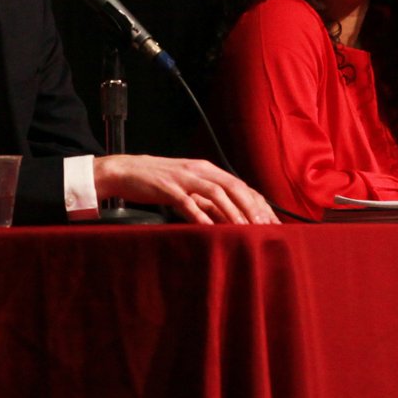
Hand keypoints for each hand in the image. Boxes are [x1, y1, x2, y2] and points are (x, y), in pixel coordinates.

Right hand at [93, 154, 279, 224]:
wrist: (126, 171)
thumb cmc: (158, 182)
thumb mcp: (188, 186)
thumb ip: (207, 198)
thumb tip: (230, 216)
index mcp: (206, 169)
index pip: (240, 184)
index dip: (257, 202)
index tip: (271, 221)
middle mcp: (199, 170)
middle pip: (233, 186)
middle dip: (251, 207)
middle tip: (264, 227)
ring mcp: (183, 178)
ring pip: (215, 192)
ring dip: (231, 211)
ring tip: (244, 229)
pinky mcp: (166, 188)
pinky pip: (186, 201)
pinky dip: (198, 214)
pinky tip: (208, 227)